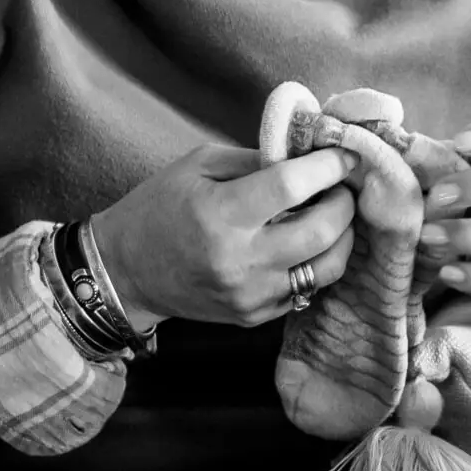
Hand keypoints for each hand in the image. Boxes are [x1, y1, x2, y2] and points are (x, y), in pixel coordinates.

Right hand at [90, 142, 358, 330]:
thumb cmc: (159, 207)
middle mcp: (240, 260)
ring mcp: (250, 295)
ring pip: (326, 268)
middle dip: (345, 203)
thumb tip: (307, 155)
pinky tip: (309, 243)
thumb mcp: (199, 165)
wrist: (125, 271)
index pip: (293, 186)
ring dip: (342, 237)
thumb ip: (255, 158)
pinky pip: (306, 290)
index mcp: (222, 215)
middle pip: (322, 231)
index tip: (346, 154)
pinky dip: (318, 263)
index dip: (329, 166)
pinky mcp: (254, 317)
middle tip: (343, 185)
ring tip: (334, 214)